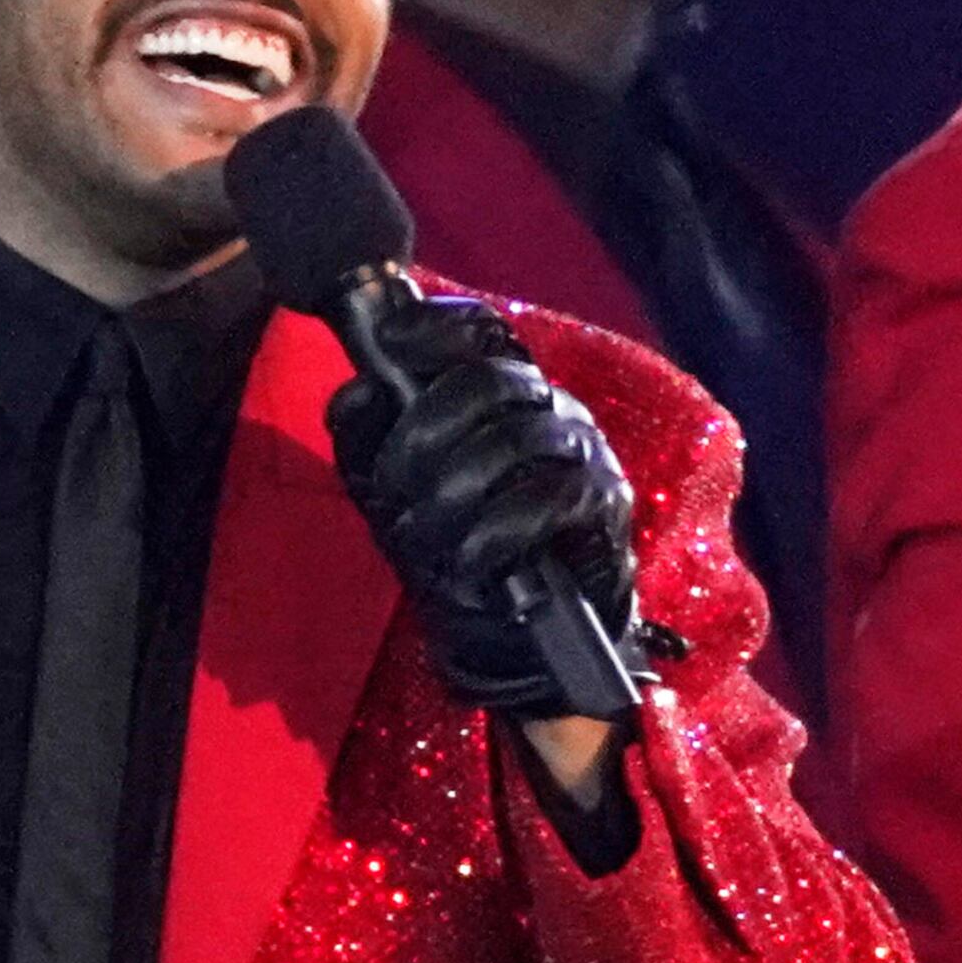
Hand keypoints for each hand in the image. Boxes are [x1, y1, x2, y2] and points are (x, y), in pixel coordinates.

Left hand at [327, 295, 644, 721]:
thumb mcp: (389, 497)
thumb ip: (366, 442)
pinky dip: (494, 533)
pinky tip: (470, 562)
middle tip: (395, 487)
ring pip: (516, 438)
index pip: (484, 331)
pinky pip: (547, 499)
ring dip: (452, 493)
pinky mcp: (604, 504)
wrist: (509, 637)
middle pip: (491, 379)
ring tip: (425, 537)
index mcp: (500, 393)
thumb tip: (356, 390)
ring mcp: (583, 451)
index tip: (389, 341)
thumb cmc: (452, 551)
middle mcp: (548, 407)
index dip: (439, 325)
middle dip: (425, 432)